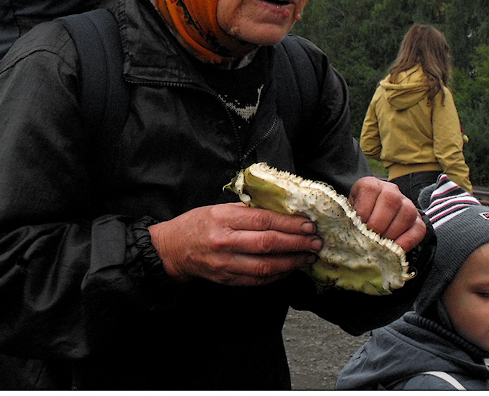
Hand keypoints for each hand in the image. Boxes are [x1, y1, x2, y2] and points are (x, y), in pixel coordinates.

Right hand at [149, 202, 320, 286]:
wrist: (173, 249)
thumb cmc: (197, 224)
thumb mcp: (218, 208)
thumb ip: (246, 210)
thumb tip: (280, 212)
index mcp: (223, 219)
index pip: (263, 220)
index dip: (289, 223)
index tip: (308, 223)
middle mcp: (225, 242)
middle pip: (268, 243)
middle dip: (297, 243)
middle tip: (315, 241)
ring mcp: (226, 264)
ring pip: (266, 265)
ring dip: (292, 262)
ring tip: (308, 256)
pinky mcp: (227, 279)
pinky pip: (258, 279)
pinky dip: (278, 274)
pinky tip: (290, 268)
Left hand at [349, 177, 425, 251]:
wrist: (372, 218)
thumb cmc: (356, 215)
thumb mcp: (349, 211)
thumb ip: (350, 216)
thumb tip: (350, 229)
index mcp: (371, 184)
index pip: (370, 190)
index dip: (364, 210)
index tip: (358, 225)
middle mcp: (391, 190)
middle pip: (391, 200)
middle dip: (379, 223)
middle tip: (370, 238)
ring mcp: (407, 204)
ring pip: (407, 213)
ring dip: (393, 232)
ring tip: (381, 244)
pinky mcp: (418, 220)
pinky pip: (418, 229)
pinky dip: (407, 241)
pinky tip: (395, 250)